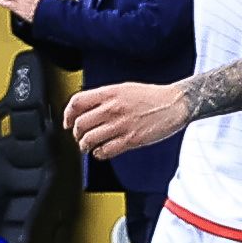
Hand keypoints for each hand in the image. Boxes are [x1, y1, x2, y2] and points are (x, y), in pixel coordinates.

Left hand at [62, 75, 192, 161]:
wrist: (174, 104)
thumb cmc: (151, 96)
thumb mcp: (124, 89)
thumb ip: (104, 97)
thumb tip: (86, 108)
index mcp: (110, 93)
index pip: (77, 103)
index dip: (67, 114)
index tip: (67, 122)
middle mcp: (113, 108)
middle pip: (80, 124)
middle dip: (76, 133)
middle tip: (79, 136)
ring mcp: (121, 125)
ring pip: (89, 139)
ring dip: (84, 145)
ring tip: (87, 146)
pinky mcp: (130, 140)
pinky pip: (105, 151)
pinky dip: (99, 154)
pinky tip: (101, 151)